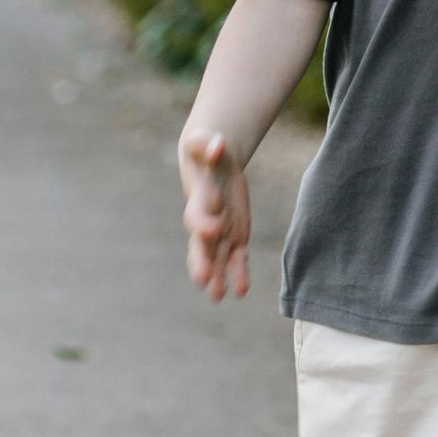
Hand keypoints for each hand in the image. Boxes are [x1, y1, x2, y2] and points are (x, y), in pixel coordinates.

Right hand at [180, 122, 251, 301]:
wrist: (210, 161)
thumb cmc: (205, 149)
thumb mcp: (204, 141)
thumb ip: (208, 143)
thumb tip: (218, 145)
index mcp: (197, 198)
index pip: (196, 214)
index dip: (202, 222)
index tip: (211, 229)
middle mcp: (205, 219)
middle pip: (200, 244)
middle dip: (202, 260)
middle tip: (202, 278)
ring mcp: (218, 231)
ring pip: (217, 258)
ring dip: (217, 276)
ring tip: (217, 295)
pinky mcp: (234, 235)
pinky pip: (236, 258)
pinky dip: (238, 273)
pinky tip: (241, 290)